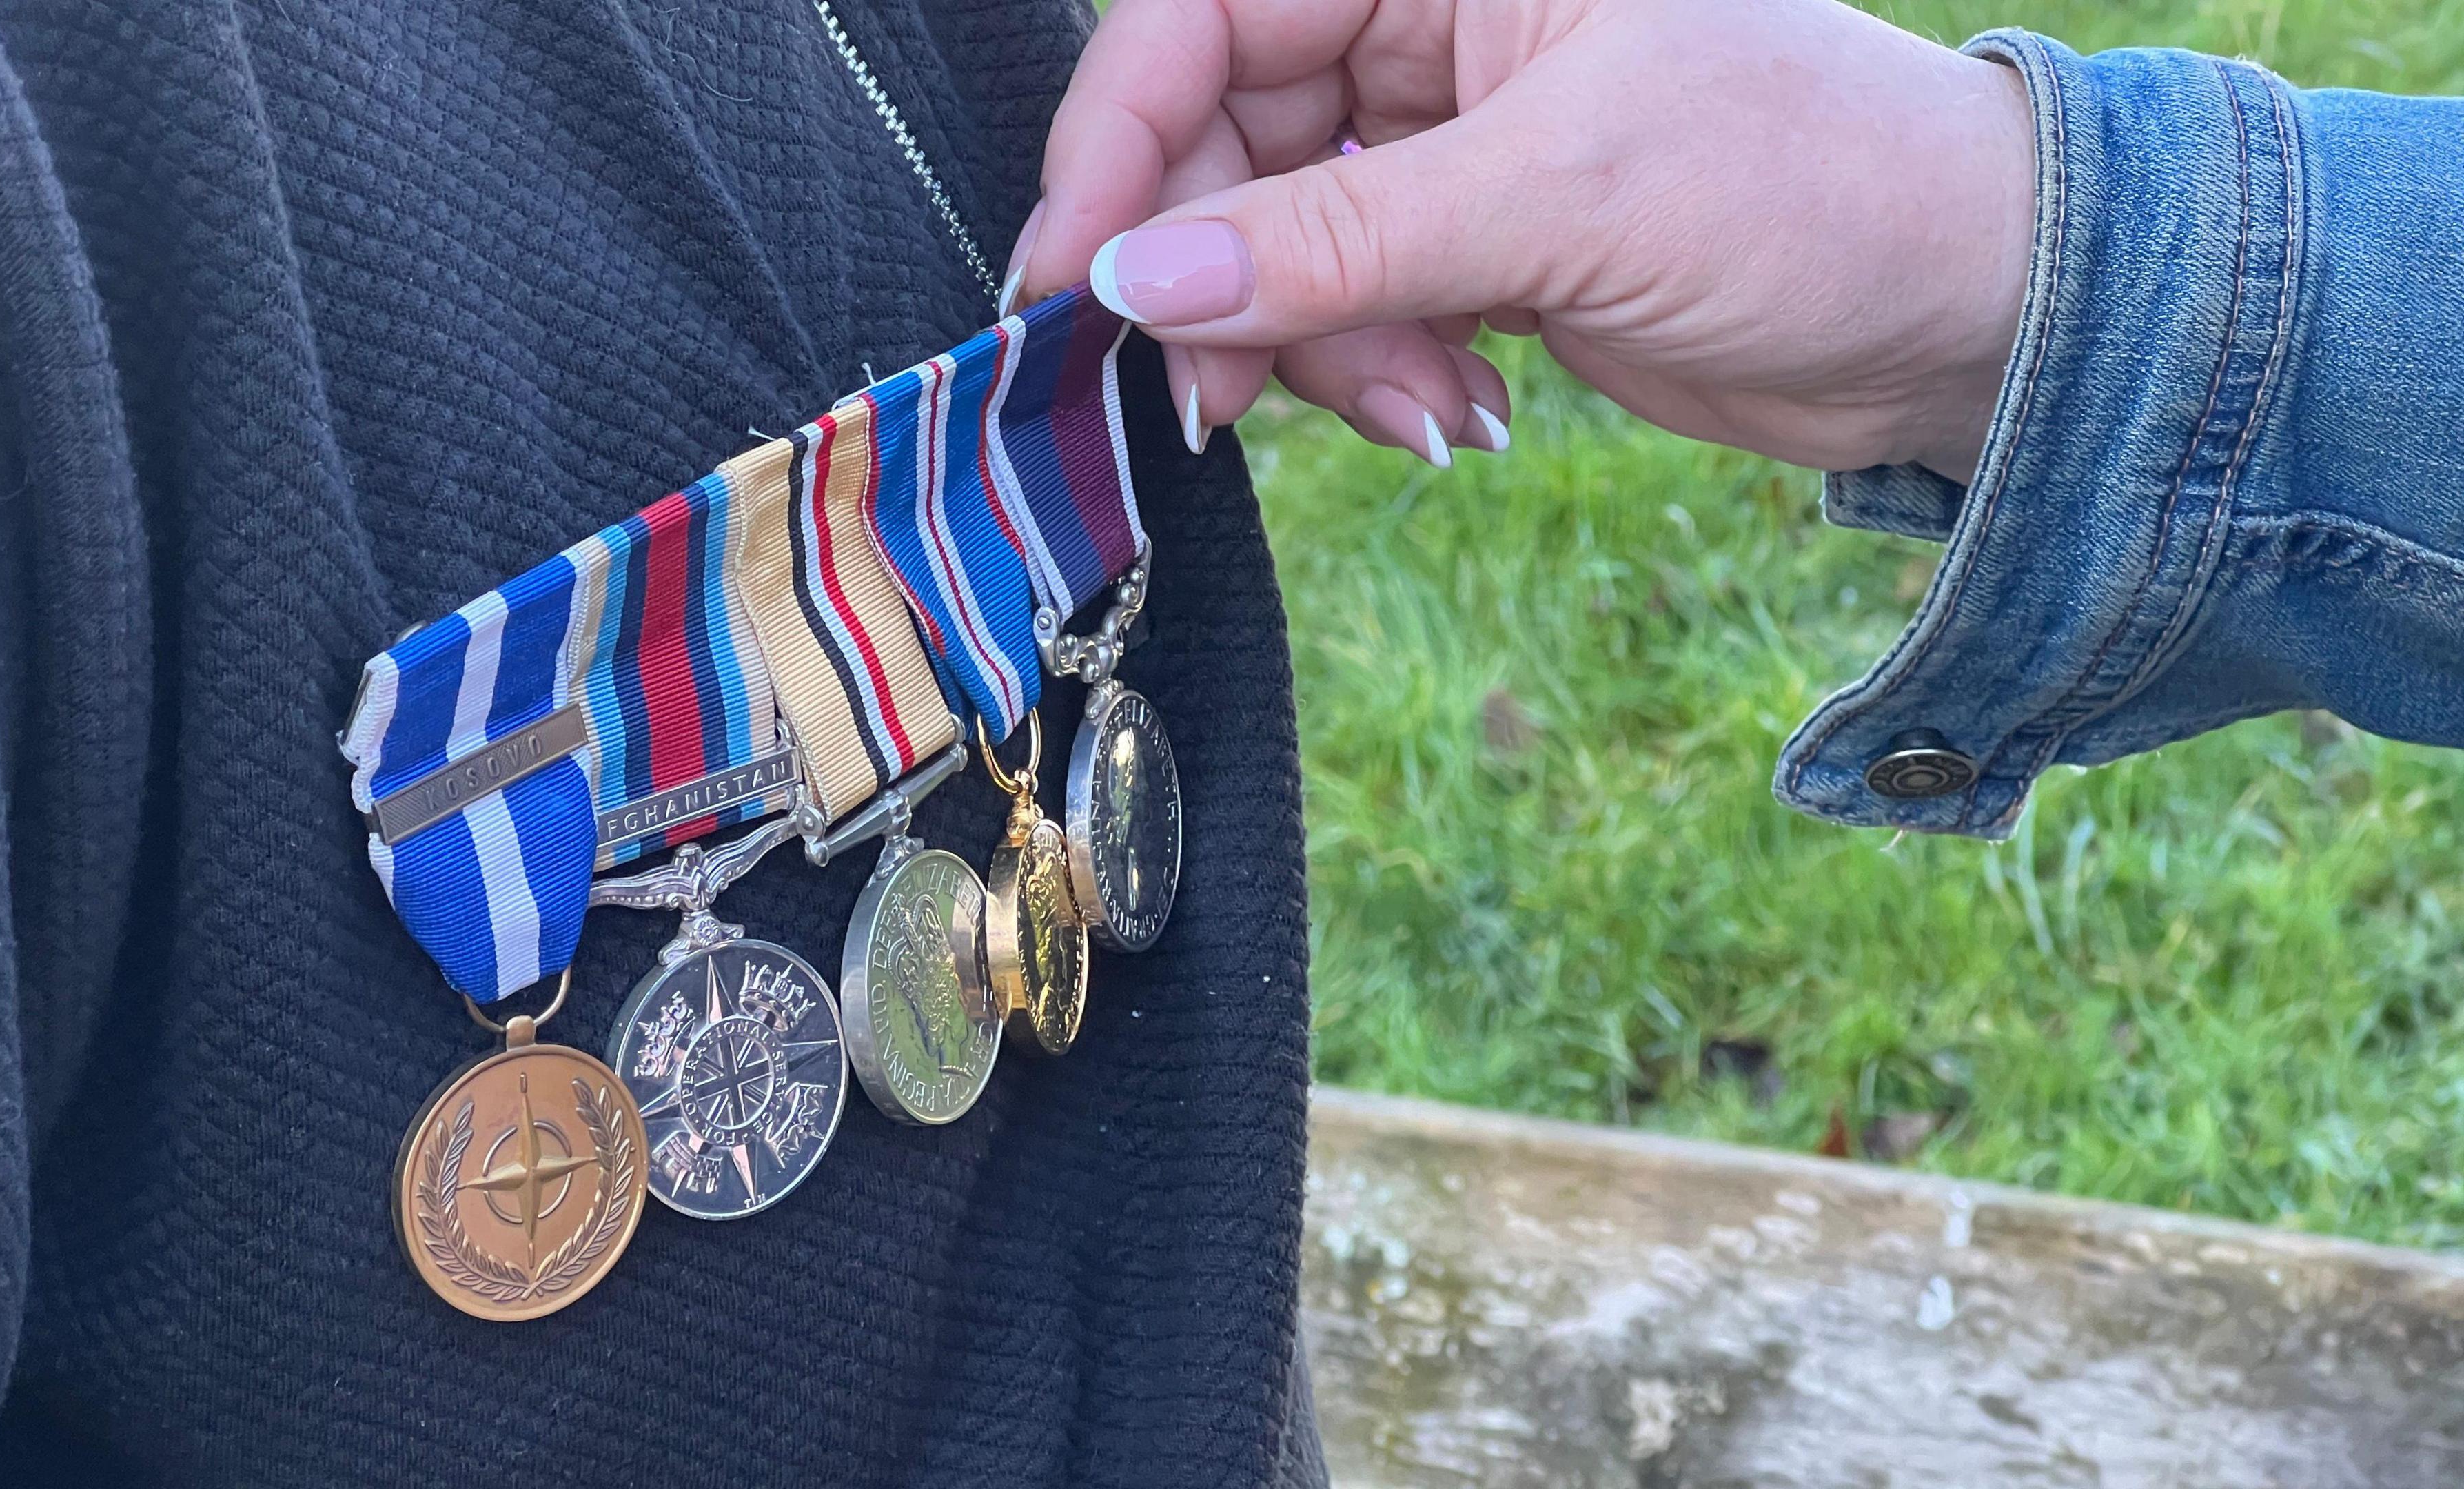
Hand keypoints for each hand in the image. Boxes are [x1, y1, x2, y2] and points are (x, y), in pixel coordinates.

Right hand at [1010, 0, 2035, 480]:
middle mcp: (1431, 23)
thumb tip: (1139, 277)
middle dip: (1220, 275)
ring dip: (1311, 351)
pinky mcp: (1468, 244)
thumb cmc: (1811, 189)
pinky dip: (1370, 377)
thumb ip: (1336, 240)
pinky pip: (1344, 309)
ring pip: (1274, 242)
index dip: (1123, 141)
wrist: (1962, 313)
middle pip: (1222, 137)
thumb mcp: (1564, 199)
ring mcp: (1445, 139)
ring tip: (1420, 408)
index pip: (1207, 14)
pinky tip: (1459, 412)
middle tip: (1215, 399)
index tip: (1076, 278)